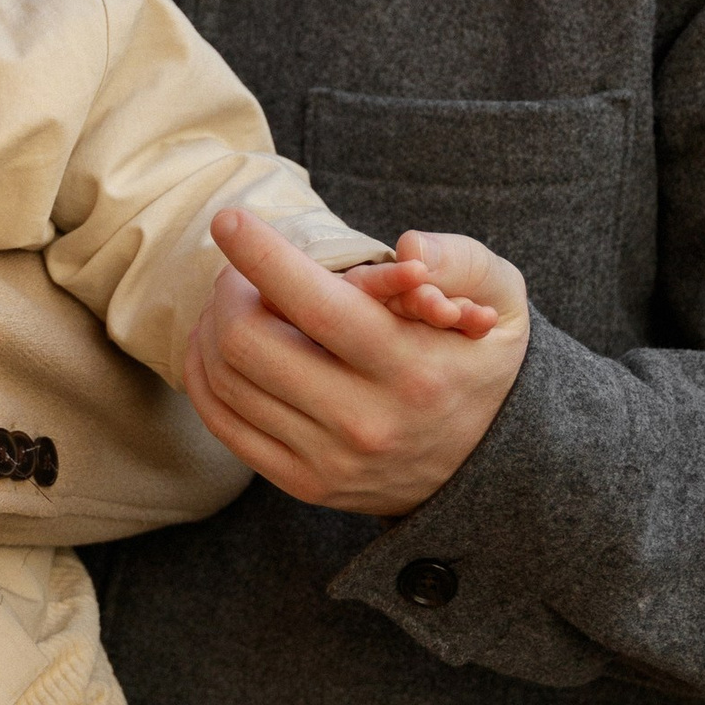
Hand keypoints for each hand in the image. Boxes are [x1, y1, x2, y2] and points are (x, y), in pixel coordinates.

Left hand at [185, 214, 528, 515]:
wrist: (489, 466)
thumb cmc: (480, 360)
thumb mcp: (500, 301)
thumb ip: (461, 260)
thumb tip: (406, 248)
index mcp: (414, 371)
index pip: (318, 306)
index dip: (261, 257)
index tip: (229, 221)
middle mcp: (366, 423)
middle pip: (248, 343)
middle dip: (229, 290)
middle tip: (240, 269)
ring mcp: (329, 461)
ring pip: (225, 381)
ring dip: (212, 326)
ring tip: (233, 302)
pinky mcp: (302, 484)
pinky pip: (223, 422)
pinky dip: (204, 373)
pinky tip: (218, 344)